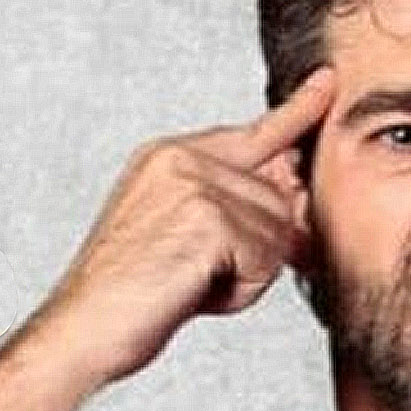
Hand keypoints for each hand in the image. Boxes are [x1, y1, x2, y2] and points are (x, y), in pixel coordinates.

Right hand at [29, 68, 335, 384]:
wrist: (82, 329)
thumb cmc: (133, 296)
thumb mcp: (189, 239)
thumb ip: (238, 210)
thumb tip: (300, 198)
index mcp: (171, 156)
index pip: (254, 130)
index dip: (298, 110)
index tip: (327, 81)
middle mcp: (182, 158)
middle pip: (278, 201)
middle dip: (257, 251)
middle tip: (198, 275)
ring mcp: (194, 183)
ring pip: (276, 233)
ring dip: (245, 276)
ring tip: (188, 283)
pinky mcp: (207, 217)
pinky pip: (265, 261)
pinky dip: (239, 293)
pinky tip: (192, 291)